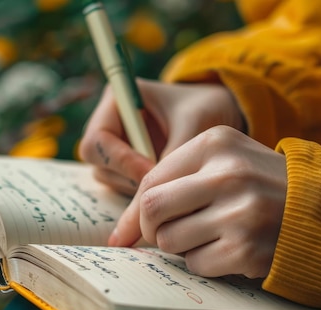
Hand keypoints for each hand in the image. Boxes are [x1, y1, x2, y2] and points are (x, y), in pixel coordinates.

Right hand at [78, 79, 244, 195]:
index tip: (152, 172)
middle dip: (128, 178)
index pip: (96, 141)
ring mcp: (116, 149)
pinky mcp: (127, 170)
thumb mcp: (194, 128)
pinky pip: (124, 190)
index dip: (120, 161)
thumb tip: (151, 196)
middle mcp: (109, 126)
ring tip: (172, 186)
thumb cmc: (207, 110)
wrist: (223, 116)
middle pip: (97, 164)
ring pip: (110, 181)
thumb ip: (171, 157)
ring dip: (136, 190)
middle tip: (162, 185)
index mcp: (117, 101)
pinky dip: (143, 197)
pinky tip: (170, 192)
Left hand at [109, 126, 287, 278]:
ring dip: (181, 247)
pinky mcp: (245, 249)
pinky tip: (229, 250)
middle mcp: (228, 174)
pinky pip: (196, 265)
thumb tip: (120, 233)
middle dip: (150, 230)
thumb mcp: (226, 164)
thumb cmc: (263, 187)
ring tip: (211, 236)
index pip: (150, 179)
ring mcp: (239, 213)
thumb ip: (175, 184)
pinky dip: (205, 263)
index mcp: (217, 143)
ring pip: (169, 241)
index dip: (136, 210)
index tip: (133, 230)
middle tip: (165, 235)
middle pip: (152, 210)